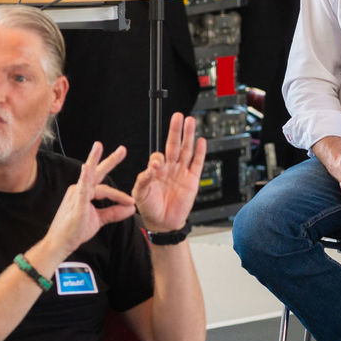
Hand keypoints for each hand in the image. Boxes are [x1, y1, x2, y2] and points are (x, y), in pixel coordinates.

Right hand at [47, 142, 135, 256]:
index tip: (131, 202)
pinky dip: (85, 177)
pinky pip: (82, 188)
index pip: (106, 188)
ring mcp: (77, 195)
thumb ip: (114, 212)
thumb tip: (131, 208)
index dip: (119, 195)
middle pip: (97, 172)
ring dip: (100, 162)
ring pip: (92, 177)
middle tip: (122, 149)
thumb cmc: (75, 230)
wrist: (60, 243)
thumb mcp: (99, 219)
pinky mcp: (76, 203)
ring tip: (106, 149)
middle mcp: (80, 190)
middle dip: (110, 160)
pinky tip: (87, 167)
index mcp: (85, 192)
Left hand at [132, 113, 206, 232]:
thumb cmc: (148, 208)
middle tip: (178, 116)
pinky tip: (200, 141)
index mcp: (155, 170)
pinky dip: (199, 152)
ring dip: (188, 136)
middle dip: (175, 131)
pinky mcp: (192, 180)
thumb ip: (144, 179)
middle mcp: (169, 168)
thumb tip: (152, 167)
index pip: (158, 156)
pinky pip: (196, 163)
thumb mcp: (140, 193)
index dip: (158, 157)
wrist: (162, 223)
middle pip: (173, 145)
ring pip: (186, 150)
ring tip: (190, 121)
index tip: (157, 164)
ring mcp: (181, 172)